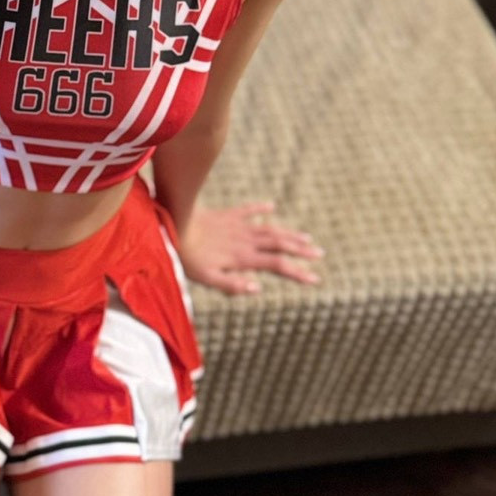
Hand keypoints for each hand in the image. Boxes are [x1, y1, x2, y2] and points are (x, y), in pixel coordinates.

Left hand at [177, 202, 324, 294]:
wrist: (175, 226)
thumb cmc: (189, 257)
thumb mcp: (208, 278)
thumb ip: (233, 284)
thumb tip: (258, 289)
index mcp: (243, 258)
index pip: (277, 265)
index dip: (297, 271)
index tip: (315, 278)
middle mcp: (245, 241)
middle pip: (279, 245)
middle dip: (301, 250)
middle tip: (320, 253)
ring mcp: (238, 226)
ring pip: (269, 229)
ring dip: (289, 233)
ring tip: (306, 237)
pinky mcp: (227, 215)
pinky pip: (247, 210)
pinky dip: (260, 208)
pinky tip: (271, 206)